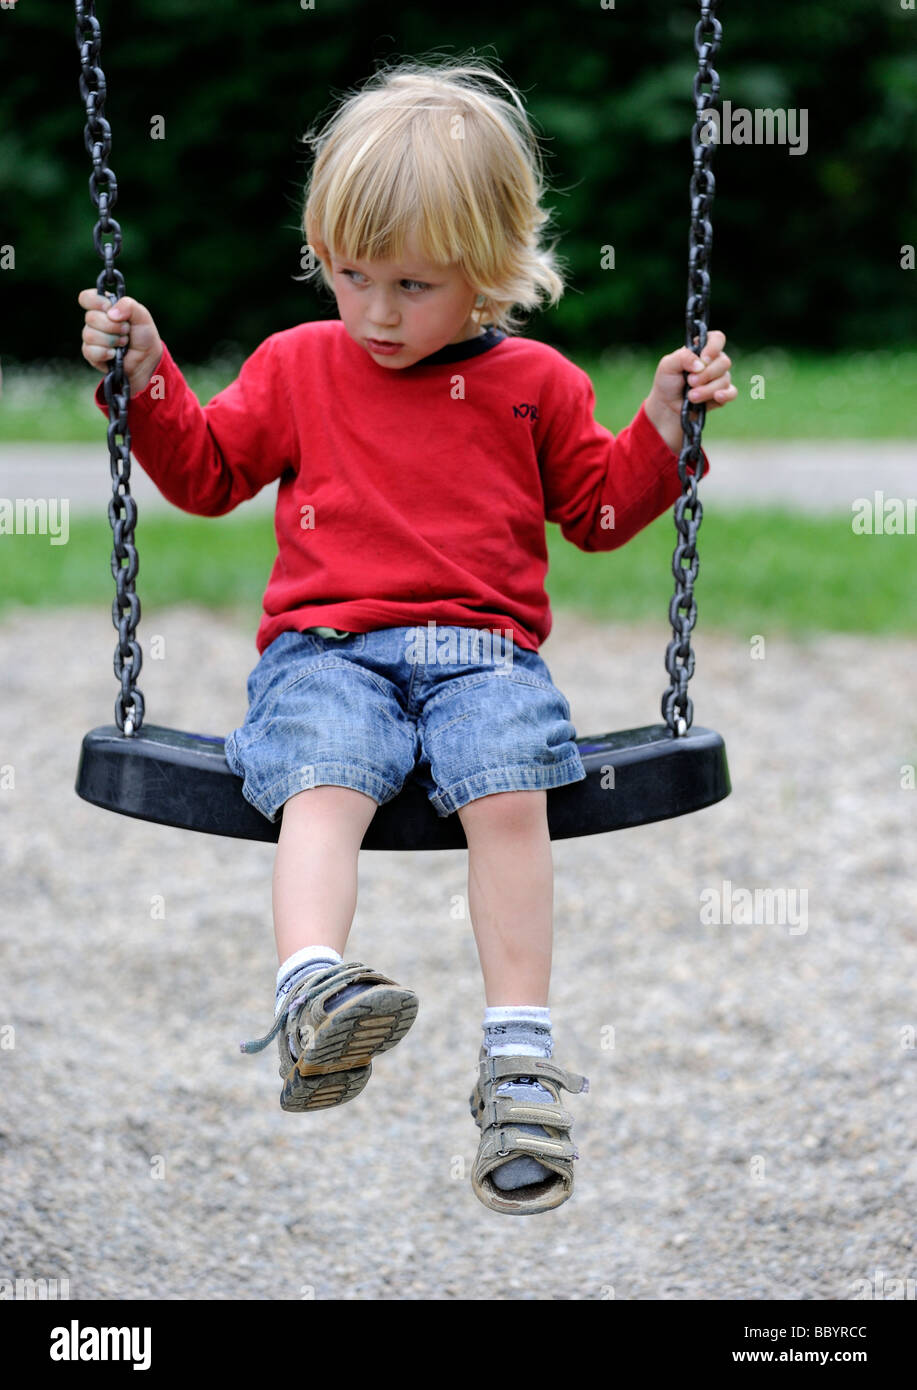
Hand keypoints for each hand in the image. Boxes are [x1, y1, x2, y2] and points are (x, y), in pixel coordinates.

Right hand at [77, 290, 163, 395]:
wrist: (147, 359)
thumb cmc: (143, 335)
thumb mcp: (142, 315)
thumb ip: (128, 305)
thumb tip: (111, 313)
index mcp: (104, 307)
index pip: (86, 298)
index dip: (96, 302)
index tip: (109, 308)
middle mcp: (95, 321)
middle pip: (90, 318)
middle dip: (113, 326)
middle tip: (126, 331)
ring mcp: (91, 337)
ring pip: (89, 335)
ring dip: (111, 340)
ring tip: (123, 343)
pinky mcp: (91, 354)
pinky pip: (90, 351)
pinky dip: (105, 353)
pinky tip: (114, 354)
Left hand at [643, 329, 735, 452]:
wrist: (667, 407)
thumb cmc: (667, 383)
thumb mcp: (667, 366)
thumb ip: (682, 357)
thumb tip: (701, 364)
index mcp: (701, 350)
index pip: (717, 339)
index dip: (714, 347)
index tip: (704, 359)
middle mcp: (714, 362)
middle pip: (724, 362)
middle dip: (706, 374)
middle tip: (690, 382)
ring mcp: (719, 378)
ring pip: (725, 380)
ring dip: (706, 390)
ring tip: (691, 396)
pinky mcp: (721, 395)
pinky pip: (732, 393)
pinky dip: (725, 395)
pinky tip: (717, 397)